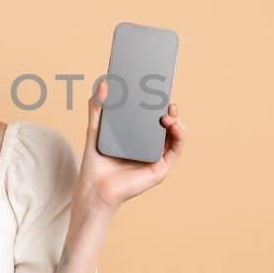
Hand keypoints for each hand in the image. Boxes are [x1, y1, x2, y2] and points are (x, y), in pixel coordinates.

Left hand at [78, 79, 186, 211]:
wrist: (95, 189)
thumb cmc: (95, 163)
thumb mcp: (95, 129)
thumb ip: (98, 107)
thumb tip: (101, 83)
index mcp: (136, 136)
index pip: (149, 115)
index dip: (156, 101)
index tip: (156, 85)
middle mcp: (148, 145)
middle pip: (164, 123)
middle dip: (168, 107)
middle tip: (164, 94)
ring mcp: (156, 156)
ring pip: (174, 134)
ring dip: (175, 120)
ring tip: (168, 111)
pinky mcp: (160, 167)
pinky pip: (176, 148)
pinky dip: (179, 134)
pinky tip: (172, 124)